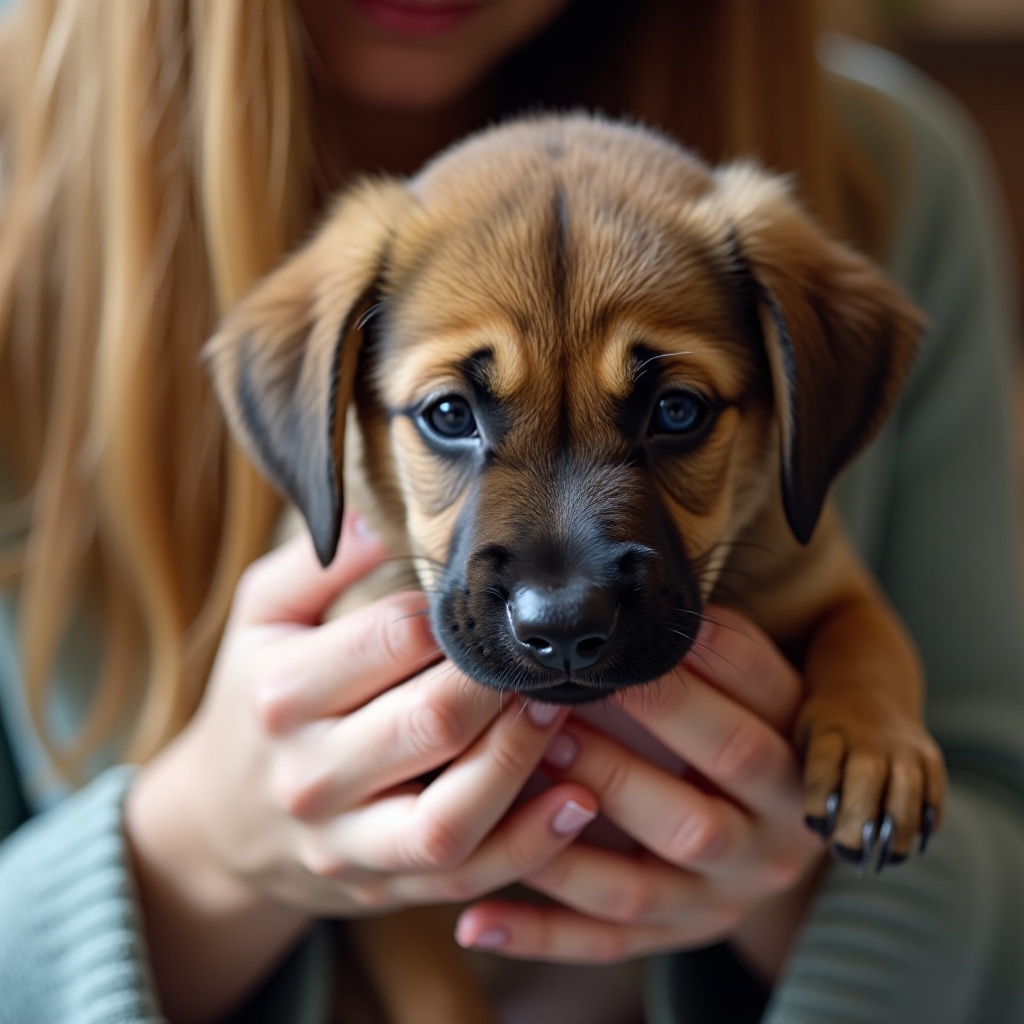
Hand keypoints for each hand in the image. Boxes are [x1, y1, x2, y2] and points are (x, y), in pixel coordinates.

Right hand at [125, 514, 596, 1021]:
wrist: (222, 820)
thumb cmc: (259, 695)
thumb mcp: (263, 616)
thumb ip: (318, 562)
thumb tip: (383, 514)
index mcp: (282, 692)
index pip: (391, 640)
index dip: (456, 614)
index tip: (493, 595)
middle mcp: (309, 774)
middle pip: (432, 722)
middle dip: (502, 682)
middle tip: (544, 652)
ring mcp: (345, 843)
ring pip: (452, 817)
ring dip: (522, 760)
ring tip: (563, 711)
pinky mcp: (380, 885)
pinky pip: (465, 874)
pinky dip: (530, 846)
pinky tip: (578, 803)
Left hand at [454, 606, 825, 980]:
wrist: (756, 842)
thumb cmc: (722, 738)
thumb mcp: (738, 695)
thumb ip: (700, 655)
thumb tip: (623, 582)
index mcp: (799, 755)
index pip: (767, 692)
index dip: (712, 649)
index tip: (646, 615)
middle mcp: (776, 831)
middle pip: (727, 765)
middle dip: (655, 713)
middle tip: (574, 679)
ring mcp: (725, 893)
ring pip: (657, 862)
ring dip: (583, 813)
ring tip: (518, 771)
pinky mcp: (677, 934)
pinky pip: (605, 937)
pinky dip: (538, 930)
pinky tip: (473, 917)